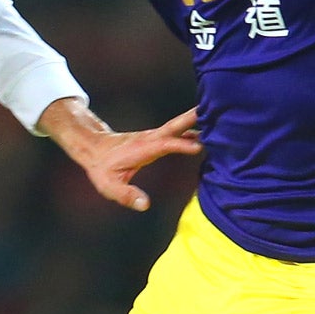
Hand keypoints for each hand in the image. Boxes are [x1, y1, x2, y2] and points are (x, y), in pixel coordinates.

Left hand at [42, 100, 202, 211]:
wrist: (94, 149)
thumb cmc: (101, 169)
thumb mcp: (109, 186)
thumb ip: (127, 195)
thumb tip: (145, 205)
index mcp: (142, 148)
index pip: (166, 145)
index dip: (182, 145)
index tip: (200, 146)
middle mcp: (151, 139)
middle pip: (176, 126)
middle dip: (193, 118)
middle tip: (214, 108)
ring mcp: (155, 137)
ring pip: (179, 126)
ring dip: (197, 120)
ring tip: (220, 115)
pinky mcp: (157, 139)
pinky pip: (178, 132)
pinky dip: (193, 128)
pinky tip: (208, 130)